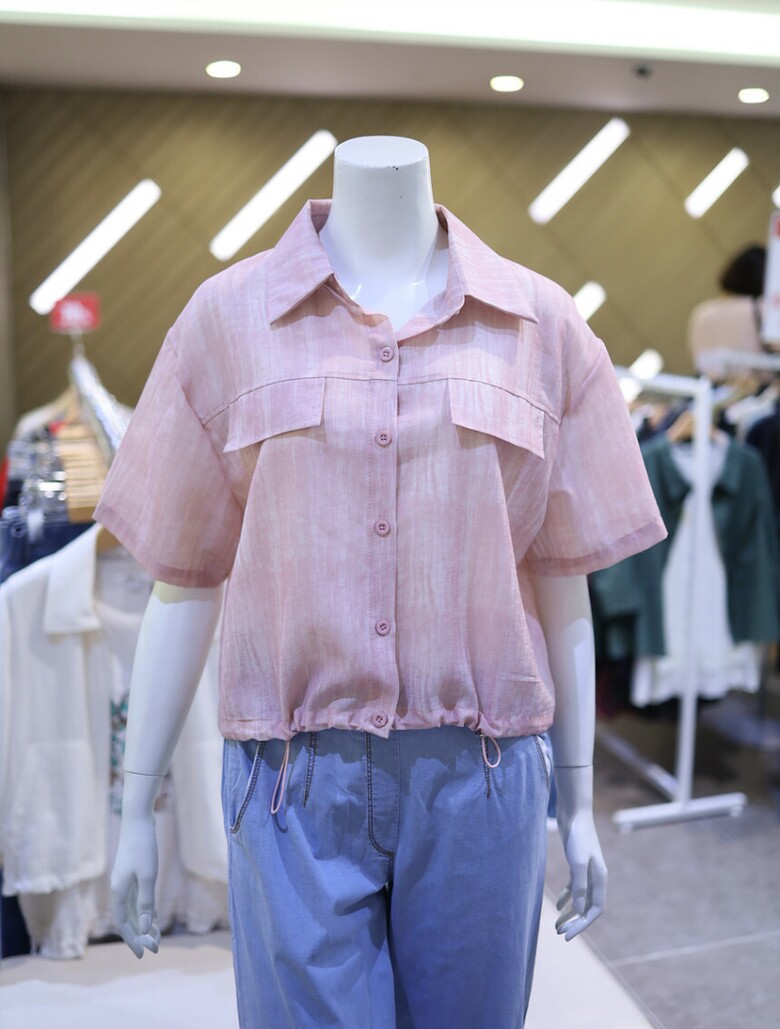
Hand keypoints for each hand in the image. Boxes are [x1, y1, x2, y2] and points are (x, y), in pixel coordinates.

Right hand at [110, 808, 161, 957]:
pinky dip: (144, 911)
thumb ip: (146, 902)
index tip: (143, 954)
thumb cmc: (143, 847)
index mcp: (119, 892)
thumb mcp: (147, 876)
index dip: (132, 940)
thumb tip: (145, 928)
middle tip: (156, 949)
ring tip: (158, 938)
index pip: (123, 924)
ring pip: (133, 910)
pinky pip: (136, 900)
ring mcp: (124, 881)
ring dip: (144, 924)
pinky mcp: (131, 874)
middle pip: (128, 919)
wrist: (138, 821)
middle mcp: (119, 889)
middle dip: (141, 935)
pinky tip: (154, 918)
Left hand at [555, 809, 606, 940]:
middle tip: (560, 934)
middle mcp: (596, 877)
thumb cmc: (578, 836)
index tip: (568, 935)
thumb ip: (579, 886)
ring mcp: (587, 872)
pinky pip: (574, 888)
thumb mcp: (578, 862)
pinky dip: (567, 898)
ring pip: (580, 899)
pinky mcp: (577, 865)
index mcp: (600, 879)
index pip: (595, 909)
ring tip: (556, 926)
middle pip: (587, 907)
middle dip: (575, 922)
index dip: (583, 924)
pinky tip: (558, 906)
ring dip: (570, 914)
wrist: (574, 814)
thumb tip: (578, 910)